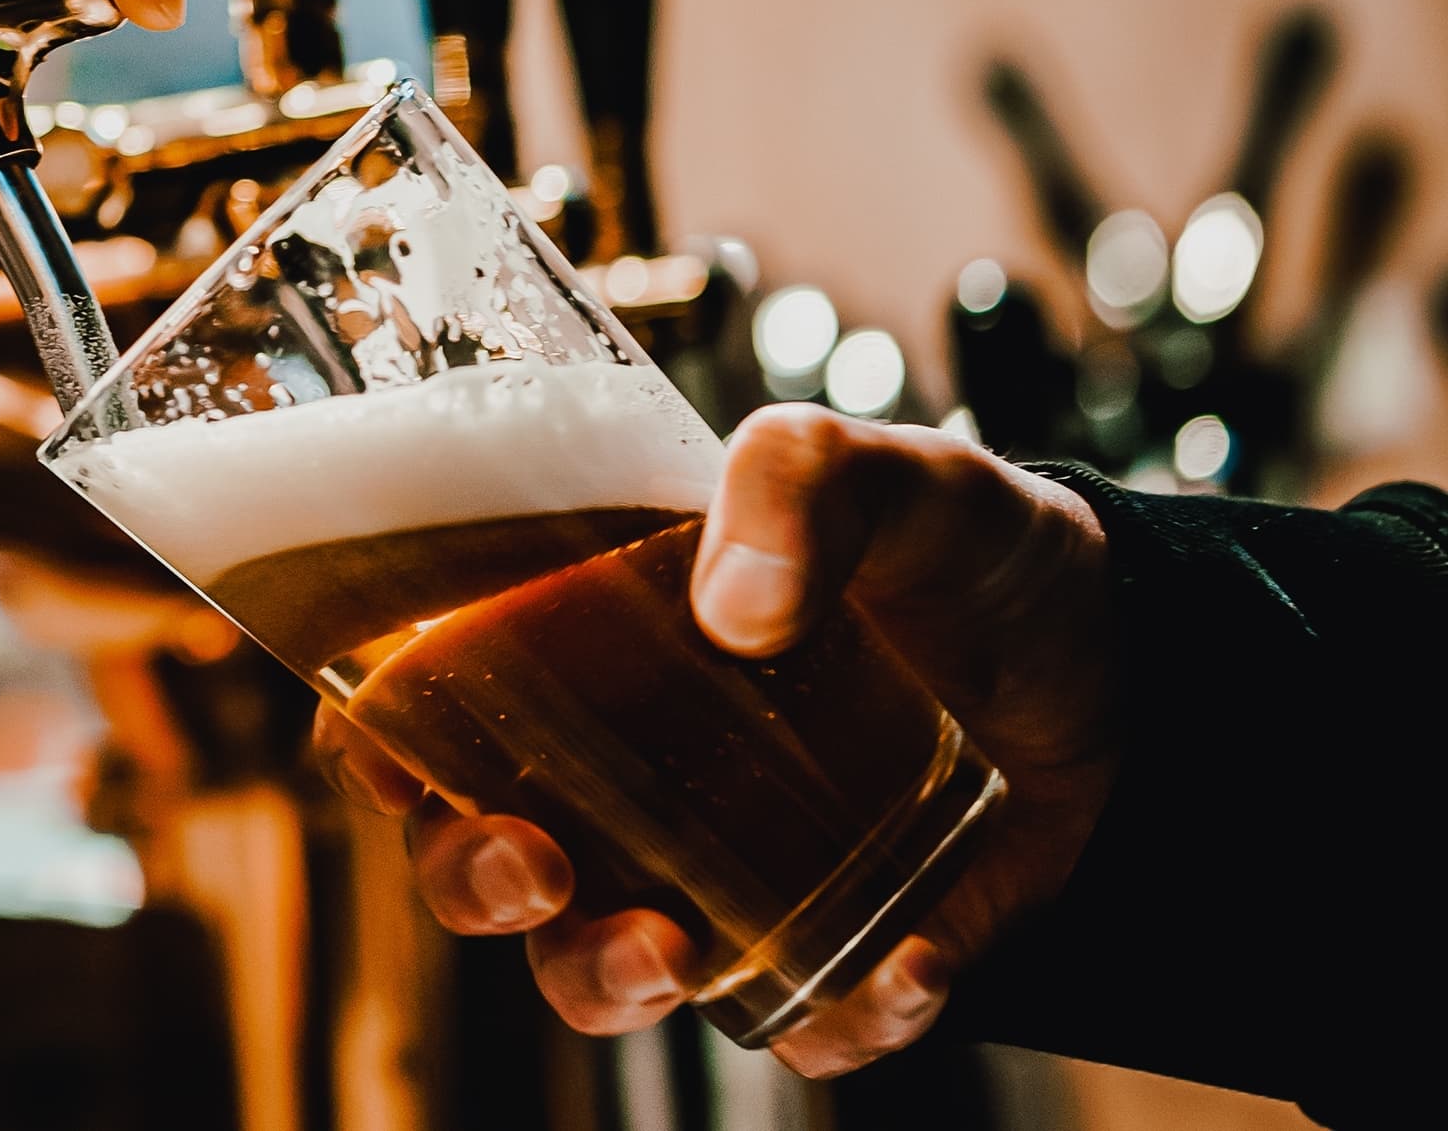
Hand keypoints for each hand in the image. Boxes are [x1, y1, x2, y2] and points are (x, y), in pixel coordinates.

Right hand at [312, 406, 1116, 1078]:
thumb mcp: (894, 470)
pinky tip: (909, 960)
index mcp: (581, 643)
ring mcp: (714, 873)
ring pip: (591, 967)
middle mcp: (618, 772)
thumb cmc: (963, 546)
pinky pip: (792, 1026)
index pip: (416, 701)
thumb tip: (731, 610)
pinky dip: (839, 1017)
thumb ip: (802, 481)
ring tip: (668, 953)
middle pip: (468, 855)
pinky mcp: (828, 954)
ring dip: (598, 979)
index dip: (368, 742)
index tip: (382, 759)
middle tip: (532, 865)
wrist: (1130, 664)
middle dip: (468, 882)